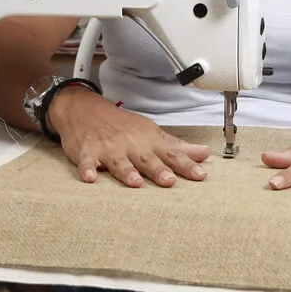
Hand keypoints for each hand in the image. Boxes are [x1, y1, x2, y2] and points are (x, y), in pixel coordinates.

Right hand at [49, 87, 210, 187]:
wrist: (86, 110)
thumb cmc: (122, 126)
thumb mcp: (151, 133)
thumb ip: (177, 147)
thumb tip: (203, 154)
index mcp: (148, 141)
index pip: (171, 153)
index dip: (186, 165)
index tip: (200, 175)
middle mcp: (130, 144)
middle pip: (146, 158)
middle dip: (158, 169)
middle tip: (169, 180)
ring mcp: (108, 148)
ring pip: (119, 161)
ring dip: (126, 171)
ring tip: (134, 182)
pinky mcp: (87, 151)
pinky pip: (86, 161)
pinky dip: (87, 168)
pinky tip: (90, 177)